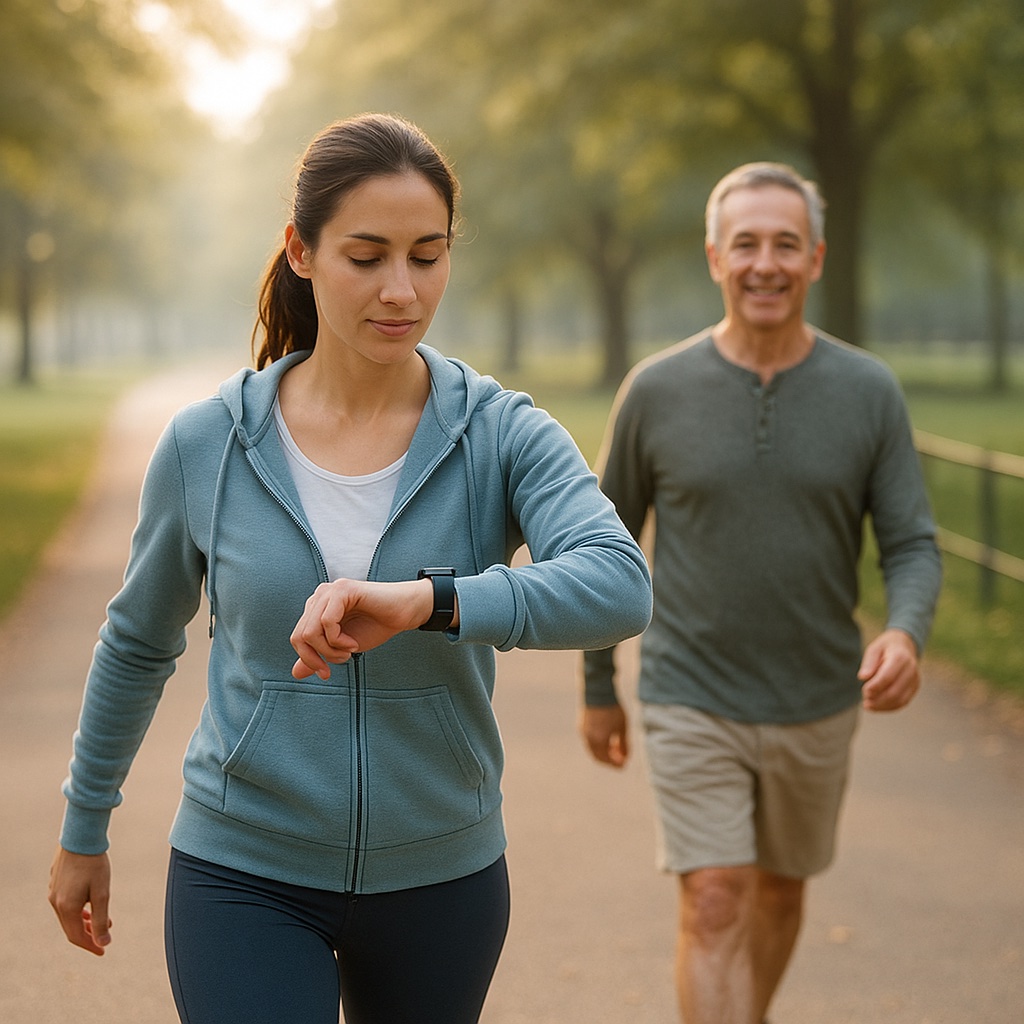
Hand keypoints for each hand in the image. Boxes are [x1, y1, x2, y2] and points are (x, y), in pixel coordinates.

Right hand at [48, 846, 111, 955]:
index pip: (76, 937)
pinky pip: (66, 903)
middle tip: (105, 938)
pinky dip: (79, 909)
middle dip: (88, 935)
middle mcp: (55, 902)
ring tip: (103, 920)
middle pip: (71, 927)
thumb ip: (101, 919)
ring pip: (68, 915)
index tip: (104, 951)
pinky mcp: (56, 881)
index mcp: (66, 907)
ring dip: (85, 921)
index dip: (91, 946)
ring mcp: (53, 891)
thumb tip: (103, 943)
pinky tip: (90, 904)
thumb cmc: (94, 863)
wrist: (81, 836)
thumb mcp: (102, 892)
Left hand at [290, 578, 437, 678]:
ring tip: (350, 650)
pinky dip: (338, 640)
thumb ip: (319, 655)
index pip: (297, 637)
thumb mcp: (342, 647)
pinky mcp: (342, 590)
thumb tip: (295, 673)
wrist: (404, 613)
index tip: (326, 674)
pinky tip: (353, 643)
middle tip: (343, 660)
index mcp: (317, 608)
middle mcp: (319, 596)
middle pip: (300, 636)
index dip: (309, 660)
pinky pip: (327, 622)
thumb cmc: (376, 626)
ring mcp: (329, 591)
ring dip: (331, 649)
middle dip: (319, 657)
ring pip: (310, 631)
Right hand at [580, 704, 629, 766]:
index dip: (616, 764)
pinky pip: (589, 741)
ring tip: (615, 745)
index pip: (607, 759)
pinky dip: (598, 744)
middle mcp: (588, 739)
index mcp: (599, 741)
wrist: (598, 691)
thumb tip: (625, 757)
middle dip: (609, 759)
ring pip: (593, 749)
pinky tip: (607, 736)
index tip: (624, 764)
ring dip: (604, 751)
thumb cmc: (612, 709)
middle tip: (620, 757)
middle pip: (598, 757)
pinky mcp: (581, 726)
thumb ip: (624, 744)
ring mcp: (583, 732)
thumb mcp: (622, 727)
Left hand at [858, 628, 920, 711]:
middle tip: (865, 699)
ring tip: (868, 705)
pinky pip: (903, 702)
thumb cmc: (885, 648)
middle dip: (878, 699)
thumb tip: (862, 677)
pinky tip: (877, 706)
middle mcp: (911, 670)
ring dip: (883, 706)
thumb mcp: (874, 649)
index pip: (887, 677)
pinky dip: (889, 707)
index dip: (875, 686)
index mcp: (900, 657)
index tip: (864, 691)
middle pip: (895, 692)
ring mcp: (915, 680)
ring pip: (900, 700)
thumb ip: (869, 663)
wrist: (904, 646)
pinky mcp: (914, 688)